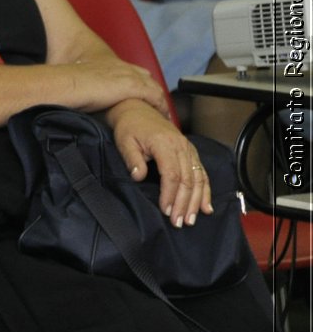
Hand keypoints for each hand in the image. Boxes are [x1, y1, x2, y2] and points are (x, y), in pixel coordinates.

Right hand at [66, 57, 169, 114]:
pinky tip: (162, 116)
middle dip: (153, 91)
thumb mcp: (80, 83)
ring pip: (155, 88)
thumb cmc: (67, 86)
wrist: (66, 83)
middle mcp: (122, 68)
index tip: (143, 95)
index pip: (133, 72)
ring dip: (160, 101)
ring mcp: (129, 76)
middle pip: (147, 78)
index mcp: (110, 65)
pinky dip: (161, 106)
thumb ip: (88, 87)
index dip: (141, 83)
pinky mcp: (133, 87)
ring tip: (162, 114)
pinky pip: (156, 97)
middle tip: (156, 107)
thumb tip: (83, 97)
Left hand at [108, 100, 212, 226]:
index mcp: (165, 144)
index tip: (166, 210)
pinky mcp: (191, 152)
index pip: (172, 175)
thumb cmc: (129, 127)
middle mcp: (181, 147)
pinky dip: (206, 191)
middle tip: (179, 222)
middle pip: (187, 179)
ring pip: (198, 178)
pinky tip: (206, 207)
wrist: (137, 109)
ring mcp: (189, 149)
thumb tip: (138, 177)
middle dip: (184, 203)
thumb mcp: (125, 141)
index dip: (170, 195)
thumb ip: (133, 159)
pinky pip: (202, 173)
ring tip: (191, 219)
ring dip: (196, 201)